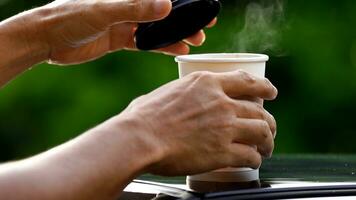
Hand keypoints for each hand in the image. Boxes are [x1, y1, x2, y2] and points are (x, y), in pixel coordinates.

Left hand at [31, 0, 216, 64]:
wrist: (47, 39)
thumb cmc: (69, 16)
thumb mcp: (103, 10)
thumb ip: (134, 8)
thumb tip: (167, 5)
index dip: (181, 0)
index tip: (202, 5)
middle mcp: (128, 5)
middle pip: (162, 11)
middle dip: (184, 19)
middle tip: (204, 27)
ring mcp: (125, 22)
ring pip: (156, 28)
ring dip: (175, 35)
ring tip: (195, 42)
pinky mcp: (120, 39)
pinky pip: (146, 43)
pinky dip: (161, 47)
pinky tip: (177, 51)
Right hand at [122, 70, 277, 175]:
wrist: (139, 138)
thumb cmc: (145, 116)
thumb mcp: (168, 91)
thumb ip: (184, 92)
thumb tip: (181, 98)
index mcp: (208, 83)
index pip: (247, 81)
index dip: (265, 87)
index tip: (270, 92)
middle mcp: (221, 103)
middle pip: (259, 111)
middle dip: (269, 122)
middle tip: (269, 129)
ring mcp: (225, 127)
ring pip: (261, 132)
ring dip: (267, 142)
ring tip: (266, 148)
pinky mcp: (223, 152)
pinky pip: (250, 156)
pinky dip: (255, 160)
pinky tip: (253, 162)